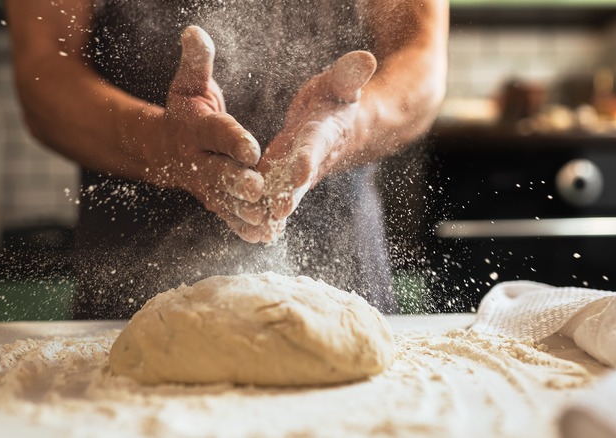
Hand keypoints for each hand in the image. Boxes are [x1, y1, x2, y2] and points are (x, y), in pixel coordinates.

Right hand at [152, 26, 264, 241]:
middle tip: (258, 189)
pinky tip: (264, 236)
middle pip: (219, 172)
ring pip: (225, 200)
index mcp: (197, 128)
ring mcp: (205, 185)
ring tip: (266, 219)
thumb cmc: (186, 110)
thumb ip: (197, 62)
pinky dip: (243, 227)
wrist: (164, 148)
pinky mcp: (213, 201)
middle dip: (237, 182)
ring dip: (244, 211)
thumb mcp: (189, 84)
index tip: (251, 147)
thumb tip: (194, 31)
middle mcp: (199, 160)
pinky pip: (227, 216)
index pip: (216, 133)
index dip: (233, 139)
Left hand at [255, 51, 376, 241]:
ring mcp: (297, 173)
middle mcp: (311, 158)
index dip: (308, 157)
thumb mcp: (341, 83)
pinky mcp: (283, 179)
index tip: (300, 169)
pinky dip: (264, 213)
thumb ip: (349, 74)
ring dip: (271, 210)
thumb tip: (366, 58)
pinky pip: (273, 197)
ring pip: (284, 194)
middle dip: (289, 195)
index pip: (315, 145)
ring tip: (257, 228)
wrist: (341, 127)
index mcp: (324, 133)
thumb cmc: (337, 99)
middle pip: (299, 179)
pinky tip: (249, 230)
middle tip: (277, 212)